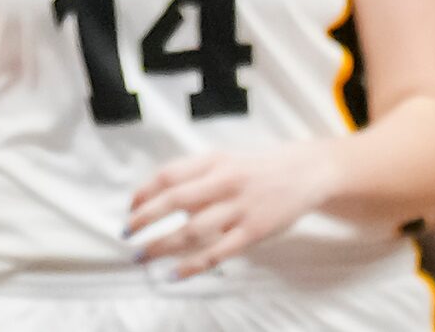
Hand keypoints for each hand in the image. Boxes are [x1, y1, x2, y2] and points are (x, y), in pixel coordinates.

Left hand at [126, 145, 336, 279]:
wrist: (308, 171)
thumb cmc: (258, 169)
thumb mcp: (227, 161)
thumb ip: (196, 176)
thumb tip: (155, 198)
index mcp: (216, 161)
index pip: (170, 174)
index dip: (145, 191)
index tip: (130, 207)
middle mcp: (226, 181)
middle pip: (176, 200)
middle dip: (145, 219)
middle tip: (126, 233)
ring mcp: (240, 207)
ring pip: (192, 230)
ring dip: (161, 245)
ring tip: (141, 256)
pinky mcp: (253, 231)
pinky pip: (217, 253)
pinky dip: (192, 266)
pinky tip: (173, 274)